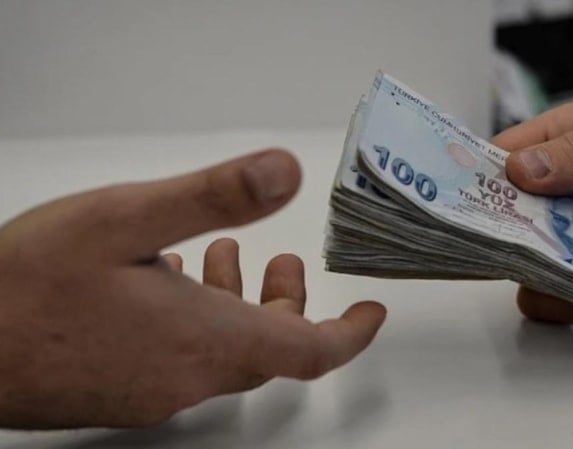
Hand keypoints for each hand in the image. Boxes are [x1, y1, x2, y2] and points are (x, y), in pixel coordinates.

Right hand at [0, 149, 385, 428]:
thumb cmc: (27, 288)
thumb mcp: (126, 219)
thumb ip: (213, 197)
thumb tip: (283, 173)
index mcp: (205, 339)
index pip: (309, 352)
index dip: (350, 334)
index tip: (370, 313)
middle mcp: (188, 377)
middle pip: (269, 349)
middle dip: (286, 304)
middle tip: (280, 263)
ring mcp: (154, 392)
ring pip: (224, 353)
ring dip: (238, 306)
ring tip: (220, 257)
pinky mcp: (123, 394)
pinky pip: (183, 361)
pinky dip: (197, 323)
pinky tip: (167, 284)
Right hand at [493, 103, 572, 330]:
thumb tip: (523, 168)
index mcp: (565, 137)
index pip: (502, 152)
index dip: (481, 175)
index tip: (465, 200)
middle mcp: (554, 184)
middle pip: (499, 209)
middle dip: (508, 231)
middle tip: (531, 244)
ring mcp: (559, 230)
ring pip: (515, 257)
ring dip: (540, 270)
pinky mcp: (569, 271)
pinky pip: (542, 293)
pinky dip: (562, 299)